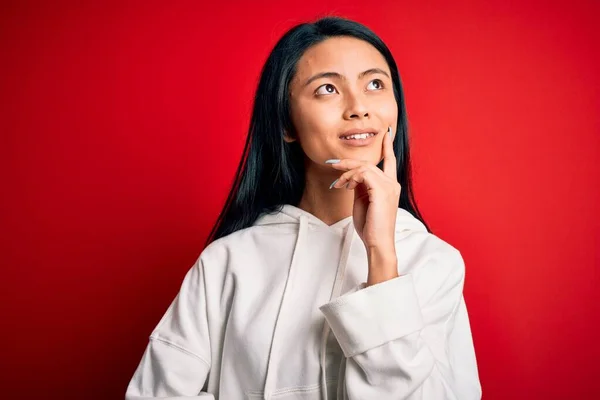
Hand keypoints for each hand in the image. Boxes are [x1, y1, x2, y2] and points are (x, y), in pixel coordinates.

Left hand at [328, 127, 400, 266]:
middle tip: (332, 163)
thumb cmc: (370, 226)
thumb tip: (352, 177)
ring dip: (346, 172)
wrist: (378, 242)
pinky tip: (344, 186)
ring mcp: (389, 186)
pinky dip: (350, 177)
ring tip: (336, 183)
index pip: (390, 161)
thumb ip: (361, 187)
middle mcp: (392, 184)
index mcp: (390, 186)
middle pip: (369, 163)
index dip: (388, 147)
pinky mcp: (381, 191)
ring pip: (364, 167)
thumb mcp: (363, 202)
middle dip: (349, 162)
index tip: (386, 134)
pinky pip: (363, 174)